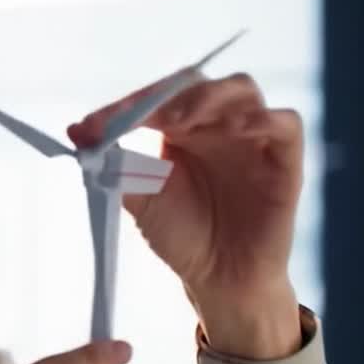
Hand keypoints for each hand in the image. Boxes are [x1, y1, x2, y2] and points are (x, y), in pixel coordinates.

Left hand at [67, 71, 302, 355]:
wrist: (220, 280)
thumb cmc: (183, 237)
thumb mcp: (140, 199)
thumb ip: (114, 166)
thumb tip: (76, 134)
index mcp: (180, 128)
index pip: (157, 97)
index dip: (127, 104)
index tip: (93, 125)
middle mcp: (216, 124)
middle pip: (199, 82)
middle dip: (170, 95)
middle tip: (149, 116)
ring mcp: (252, 137)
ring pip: (242, 89)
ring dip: (212, 97)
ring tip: (185, 119)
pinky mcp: (284, 158)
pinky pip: (287, 122)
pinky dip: (264, 118)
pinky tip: (238, 130)